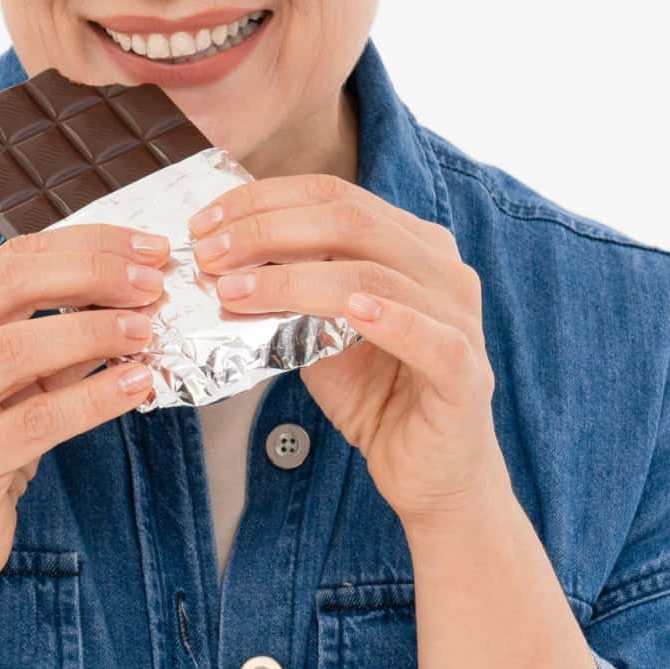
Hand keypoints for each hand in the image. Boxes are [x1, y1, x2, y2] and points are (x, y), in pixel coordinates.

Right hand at [0, 224, 169, 598]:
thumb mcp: (7, 388)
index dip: (84, 245)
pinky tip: (138, 384)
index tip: (145, 250)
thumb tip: (129, 294)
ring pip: (17, 346)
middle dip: (90, 272)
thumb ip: (54, 340)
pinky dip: (95, 397)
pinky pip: (37, 419)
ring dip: (94, 330)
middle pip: (8, 284)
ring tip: (149, 329)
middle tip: (152, 279)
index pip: (8, 260)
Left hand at [187, 173, 505, 528]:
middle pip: (349, 221)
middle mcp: (441, 268)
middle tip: (209, 255)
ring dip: (294, 279)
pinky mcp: (465, 373)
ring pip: (374, 276)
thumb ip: (287, 290)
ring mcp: (460, 317)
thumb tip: (220, 258)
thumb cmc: (374, 394)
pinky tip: (352, 311)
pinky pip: (432, 338)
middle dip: (267, 231)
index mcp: (409, 243)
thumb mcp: (317, 332)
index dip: (263, 200)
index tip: (204, 224)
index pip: (332, 195)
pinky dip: (390, 320)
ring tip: (236, 290)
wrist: (427, 473)